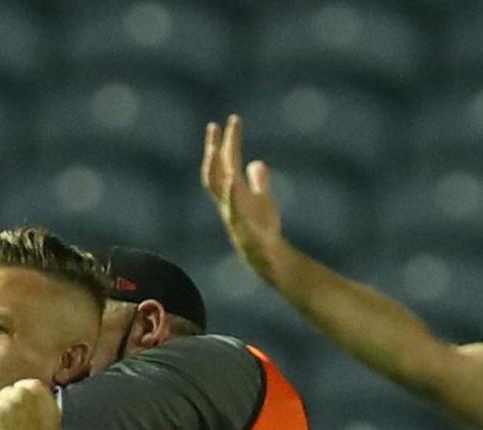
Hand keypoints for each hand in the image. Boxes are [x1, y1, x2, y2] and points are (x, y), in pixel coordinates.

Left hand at [0, 379, 61, 429]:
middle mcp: (18, 393)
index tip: (20, 409)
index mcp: (34, 387)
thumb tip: (25, 390)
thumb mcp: (51, 407)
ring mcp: (3, 405)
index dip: (18, 399)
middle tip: (14, 421)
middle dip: (7, 406)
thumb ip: (38, 395)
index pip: (19, 387)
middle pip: (4, 394)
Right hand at [202, 113, 289, 284]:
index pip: (225, 163)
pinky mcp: (245, 232)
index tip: (231, 119)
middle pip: (215, 173)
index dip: (226, 142)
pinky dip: (232, 198)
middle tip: (215, 127)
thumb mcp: (263, 200)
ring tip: (216, 151)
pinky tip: (233, 183)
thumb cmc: (263, 229)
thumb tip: (256, 163)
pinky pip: (235, 214)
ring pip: (220, 193)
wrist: (268, 258)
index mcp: (232, 193)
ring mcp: (234, 217)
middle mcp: (228, 203)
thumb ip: (258, 181)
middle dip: (214, 151)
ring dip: (217, 172)